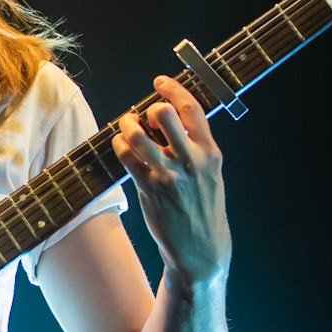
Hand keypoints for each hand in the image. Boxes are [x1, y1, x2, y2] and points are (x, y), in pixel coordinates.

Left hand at [113, 75, 230, 283]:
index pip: (192, 109)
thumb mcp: (211, 174)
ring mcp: (169, 176)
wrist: (201, 248)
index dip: (173, 90)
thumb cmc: (204, 208)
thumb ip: (196, 148)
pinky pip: (127, 158)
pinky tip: (121, 146)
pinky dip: (120, 146)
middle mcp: (191, 161)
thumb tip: (171, 121)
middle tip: (143, 115)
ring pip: (139, 136)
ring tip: (127, 126)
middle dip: (150, 108)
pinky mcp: (150, 190)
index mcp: (211, 153)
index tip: (160, 82)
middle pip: (165, 116)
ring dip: (128, 125)